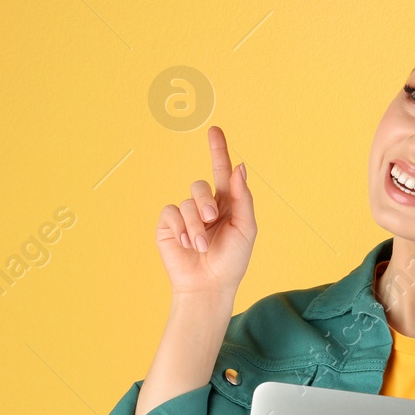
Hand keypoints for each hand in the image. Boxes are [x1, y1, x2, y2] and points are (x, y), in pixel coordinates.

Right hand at [155, 125, 256, 299]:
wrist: (209, 285)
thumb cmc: (232, 260)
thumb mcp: (246, 228)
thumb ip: (242, 196)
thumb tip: (239, 166)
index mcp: (226, 204)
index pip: (221, 171)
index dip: (218, 150)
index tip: (215, 130)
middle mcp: (205, 206)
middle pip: (200, 185)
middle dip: (206, 203)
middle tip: (212, 221)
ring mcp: (186, 215)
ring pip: (187, 202)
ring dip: (196, 225)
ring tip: (201, 245)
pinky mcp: (169, 225)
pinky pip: (172, 212)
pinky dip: (182, 228)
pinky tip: (187, 244)